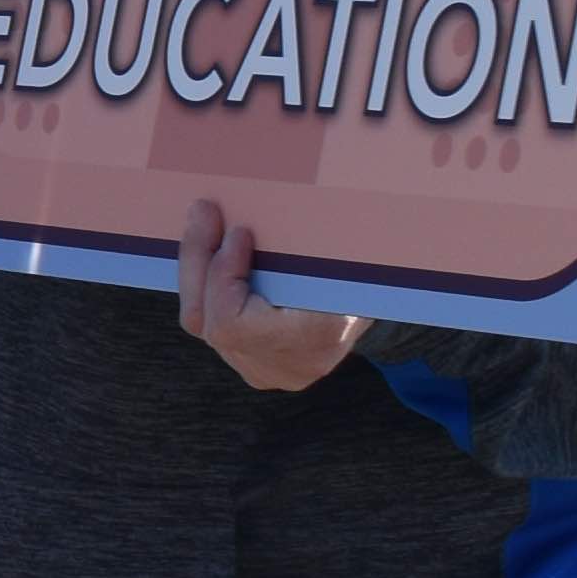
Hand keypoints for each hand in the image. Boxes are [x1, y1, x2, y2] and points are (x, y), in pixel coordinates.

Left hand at [174, 201, 371, 394]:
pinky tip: (208, 255)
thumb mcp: (344, 249)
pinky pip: (215, 328)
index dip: (223, 276)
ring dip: (199, 274)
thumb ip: (304, 239)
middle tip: (201, 213)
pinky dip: (209, 289)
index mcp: (314, 341)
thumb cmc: (362, 267)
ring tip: (201, 227)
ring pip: (206, 325)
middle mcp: (287, 367)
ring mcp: (268, 373)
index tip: (238, 232)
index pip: (232, 324)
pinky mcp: (257, 368)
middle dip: (198, 264)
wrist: (378, 304)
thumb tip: (258, 205)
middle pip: (210, 324)